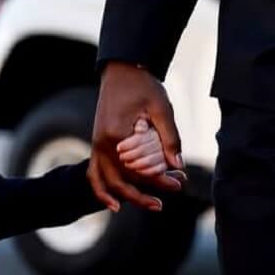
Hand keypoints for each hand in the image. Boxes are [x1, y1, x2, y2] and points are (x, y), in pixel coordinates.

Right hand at [90, 63, 184, 213]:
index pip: (139, 169)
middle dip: (143, 194)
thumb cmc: (143, 86)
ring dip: (126, 196)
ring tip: (149, 204)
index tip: (180, 182)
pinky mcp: (97, 143)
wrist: (122, 70)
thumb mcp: (162, 109)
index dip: (160, 179)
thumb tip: (178, 166)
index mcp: (117, 135)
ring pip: (106, 181)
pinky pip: (94, 173)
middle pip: (121, 180)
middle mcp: (102, 143)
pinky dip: (101, 189)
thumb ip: (170, 139)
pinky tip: (114, 204)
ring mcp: (97, 144)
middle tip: (164, 203)